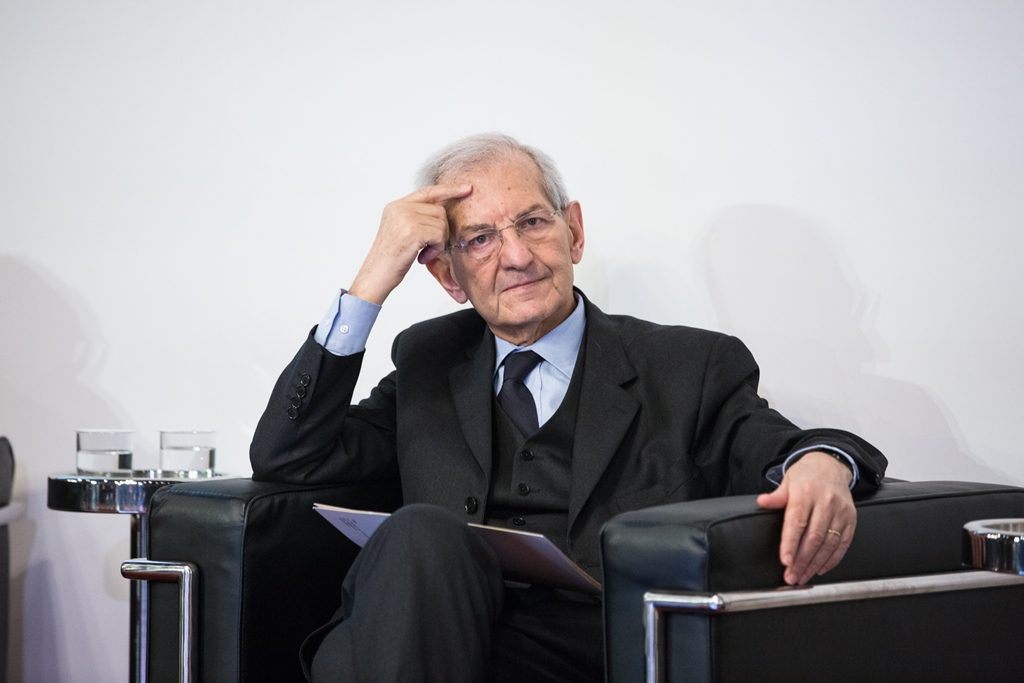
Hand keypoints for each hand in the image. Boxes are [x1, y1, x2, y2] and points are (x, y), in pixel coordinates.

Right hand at [349, 183, 472, 303]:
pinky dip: (436, 248)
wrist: (375, 276)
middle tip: (429, 248)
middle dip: (441, 230)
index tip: (466, 188)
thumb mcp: (400, 232)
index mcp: (395, 206)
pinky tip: (423, 257)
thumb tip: (441, 212)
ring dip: (438, 241)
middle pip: (439, 210)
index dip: (448, 189)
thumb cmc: (389, 260)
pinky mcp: (412, 231)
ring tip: (424, 253)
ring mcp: (405, 218)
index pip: (427, 191)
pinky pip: (439, 235)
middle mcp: (399, 208)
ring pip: (441, 223)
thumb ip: (416, 218)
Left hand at [756, 452, 855, 584]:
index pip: (797, 522)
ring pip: (829, 543)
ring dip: (815, 564)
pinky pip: (843, 544)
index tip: (785, 561)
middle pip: (814, 537)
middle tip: (791, 576)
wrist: (830, 465)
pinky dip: (832, 559)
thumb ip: (776, 496)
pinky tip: (820, 569)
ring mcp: (841, 511)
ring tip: (803, 577)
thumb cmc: (805, 476)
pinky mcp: (851, 519)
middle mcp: (825, 502)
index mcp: (806, 493)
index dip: (790, 543)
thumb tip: (762, 502)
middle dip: (802, 560)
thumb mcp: (787, 481)